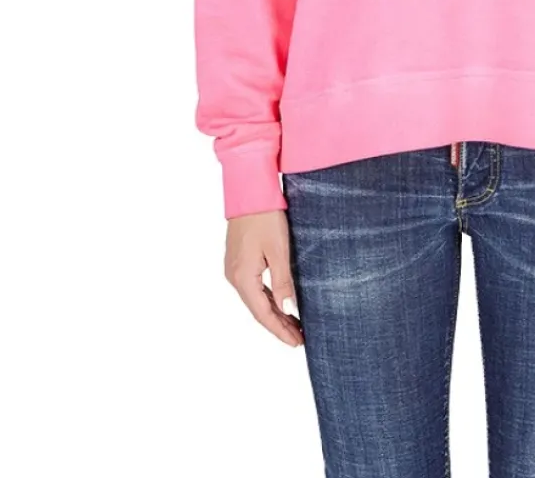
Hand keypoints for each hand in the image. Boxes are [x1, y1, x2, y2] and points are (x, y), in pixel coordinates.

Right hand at [224, 211, 303, 346]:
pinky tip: (279, 301)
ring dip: (274, 312)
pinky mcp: (239, 260)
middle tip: (300, 337)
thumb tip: (288, 309)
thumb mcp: (279, 250)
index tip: (297, 343)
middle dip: (279, 325)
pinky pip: (253, 287)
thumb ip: (283, 282)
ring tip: (294, 324)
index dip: (280, 330)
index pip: (263, 314)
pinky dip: (267, 298)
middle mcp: (234, 276)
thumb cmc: (265, 217)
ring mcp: (234, 268)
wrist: (249, 191)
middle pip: (258, 309)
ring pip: (256, 299)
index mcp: (242, 277)